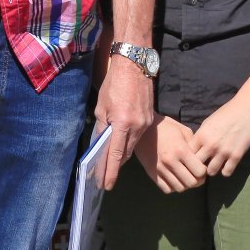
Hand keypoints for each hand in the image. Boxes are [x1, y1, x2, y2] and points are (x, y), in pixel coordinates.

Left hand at [93, 55, 155, 189]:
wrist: (134, 65)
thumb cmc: (114, 84)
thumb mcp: (102, 107)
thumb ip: (101, 127)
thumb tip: (100, 145)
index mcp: (123, 123)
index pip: (116, 154)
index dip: (110, 171)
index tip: (105, 184)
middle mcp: (137, 126)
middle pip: (126, 153)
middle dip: (115, 166)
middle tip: (104, 177)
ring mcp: (146, 123)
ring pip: (133, 145)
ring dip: (122, 155)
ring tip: (111, 163)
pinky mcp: (150, 118)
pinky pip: (138, 136)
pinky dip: (129, 142)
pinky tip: (122, 145)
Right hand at [134, 116, 207, 192]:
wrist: (143, 129)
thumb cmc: (166, 127)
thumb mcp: (184, 131)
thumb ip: (194, 146)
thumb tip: (203, 159)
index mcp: (181, 150)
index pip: (200, 171)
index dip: (204, 171)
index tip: (202, 167)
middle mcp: (171, 161)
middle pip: (191, 183)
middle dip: (197, 180)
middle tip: (196, 174)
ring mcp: (161, 169)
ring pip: (180, 188)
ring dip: (185, 184)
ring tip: (185, 176)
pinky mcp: (152, 174)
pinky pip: (167, 189)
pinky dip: (173, 187)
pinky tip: (175, 178)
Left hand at [189, 97, 249, 177]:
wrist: (247, 109)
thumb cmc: (226, 113)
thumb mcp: (208, 122)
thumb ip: (200, 136)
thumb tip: (193, 149)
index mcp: (201, 135)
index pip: (188, 154)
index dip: (189, 157)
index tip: (193, 158)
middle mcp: (210, 145)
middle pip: (197, 165)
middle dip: (199, 166)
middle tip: (203, 165)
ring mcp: (224, 152)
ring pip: (211, 172)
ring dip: (212, 169)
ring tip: (215, 165)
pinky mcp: (236, 156)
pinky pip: (226, 172)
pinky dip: (225, 170)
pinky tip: (226, 165)